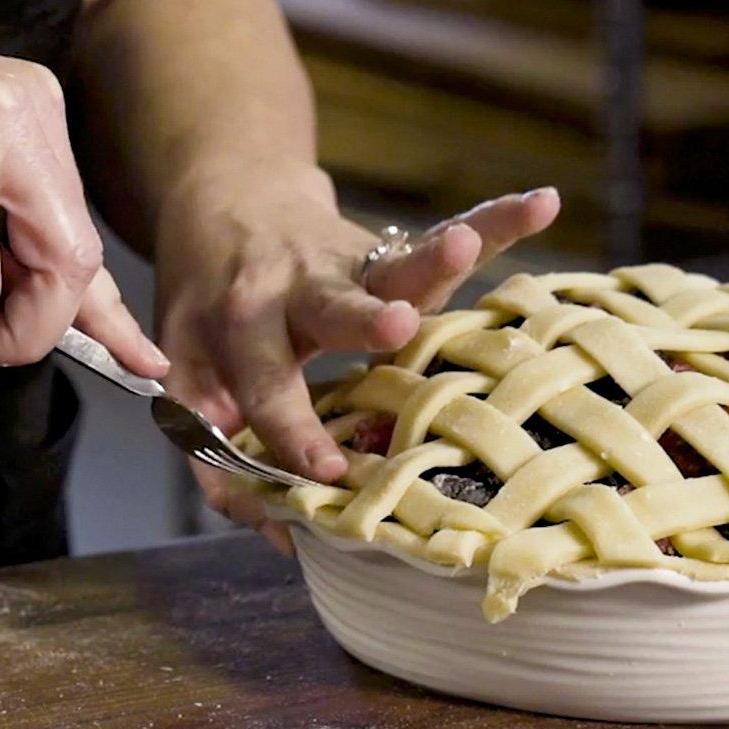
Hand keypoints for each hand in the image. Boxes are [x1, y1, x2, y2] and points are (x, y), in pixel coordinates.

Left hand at [153, 161, 558, 548]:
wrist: (224, 201)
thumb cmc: (210, 309)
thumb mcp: (186, 370)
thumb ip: (209, 447)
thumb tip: (272, 527)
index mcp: (242, 324)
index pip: (266, 384)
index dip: (291, 430)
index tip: (326, 472)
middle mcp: (296, 288)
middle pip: (331, 307)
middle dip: (363, 319)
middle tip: (395, 323)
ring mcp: (348, 264)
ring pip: (397, 264)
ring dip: (435, 256)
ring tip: (467, 243)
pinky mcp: (390, 248)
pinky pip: (446, 237)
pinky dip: (496, 221)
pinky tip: (542, 204)